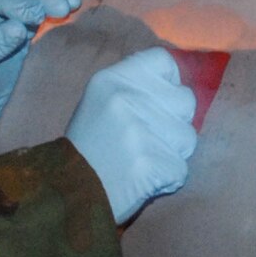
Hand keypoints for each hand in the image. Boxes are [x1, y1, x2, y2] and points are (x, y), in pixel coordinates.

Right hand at [65, 47, 198, 224]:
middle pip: (185, 100)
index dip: (169, 83)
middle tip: (147, 139)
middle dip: (174, 123)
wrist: (68, 195)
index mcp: (111, 79)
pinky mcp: (150, 164)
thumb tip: (177, 82)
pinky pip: (180, 169)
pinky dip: (167, 180)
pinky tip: (144, 180)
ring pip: (187, 137)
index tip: (160, 101)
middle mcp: (126, 98)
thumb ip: (135, 88)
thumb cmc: (88, 148)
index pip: (164, 61)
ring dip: (172, 153)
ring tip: (143, 161)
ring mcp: (139, 131)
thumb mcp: (100, 103)